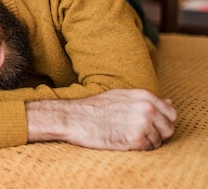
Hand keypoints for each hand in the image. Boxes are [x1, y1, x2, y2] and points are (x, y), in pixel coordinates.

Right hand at [26, 88, 176, 150]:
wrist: (73, 117)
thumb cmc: (94, 108)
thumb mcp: (121, 96)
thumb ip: (146, 100)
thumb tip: (170, 103)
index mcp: (143, 95)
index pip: (171, 113)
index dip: (162, 121)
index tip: (150, 124)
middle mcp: (146, 108)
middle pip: (168, 129)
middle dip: (157, 133)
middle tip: (137, 133)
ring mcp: (142, 123)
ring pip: (158, 141)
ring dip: (146, 142)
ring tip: (126, 136)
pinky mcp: (134, 139)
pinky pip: (147, 149)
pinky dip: (138, 148)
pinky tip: (123, 141)